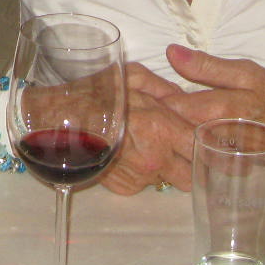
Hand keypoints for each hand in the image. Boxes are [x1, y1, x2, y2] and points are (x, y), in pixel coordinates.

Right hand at [101, 63, 198, 194]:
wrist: (59, 119)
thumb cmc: (95, 93)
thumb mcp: (134, 76)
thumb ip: (166, 88)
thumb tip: (185, 99)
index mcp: (163, 128)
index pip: (202, 149)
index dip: (206, 146)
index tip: (205, 141)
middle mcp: (156, 158)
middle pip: (192, 176)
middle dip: (188, 164)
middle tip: (178, 148)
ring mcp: (140, 177)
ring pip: (166, 180)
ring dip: (162, 168)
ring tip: (144, 146)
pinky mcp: (124, 188)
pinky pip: (143, 185)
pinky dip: (140, 173)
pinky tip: (127, 155)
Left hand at [159, 44, 264, 158]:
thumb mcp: (245, 72)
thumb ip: (207, 66)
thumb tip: (172, 52)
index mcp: (220, 108)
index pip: (174, 105)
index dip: (156, 97)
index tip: (146, 91)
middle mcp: (218, 137)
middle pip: (175, 129)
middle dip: (159, 117)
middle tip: (149, 105)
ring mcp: (221, 157)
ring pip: (183, 145)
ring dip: (170, 133)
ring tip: (161, 120)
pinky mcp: (225, 169)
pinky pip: (196, 159)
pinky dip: (184, 148)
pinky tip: (179, 138)